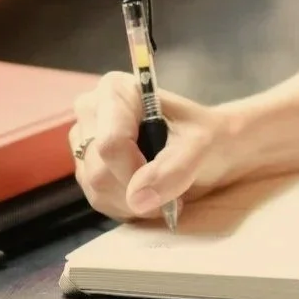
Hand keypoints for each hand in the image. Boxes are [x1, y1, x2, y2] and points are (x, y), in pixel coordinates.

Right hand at [70, 72, 237, 221]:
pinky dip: (128, 207)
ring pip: (97, 190)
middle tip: (172, 190)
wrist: (213, 150)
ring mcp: (84, 141)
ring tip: (164, 191)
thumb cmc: (208, 137)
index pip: (110, 143)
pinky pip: (98, 200)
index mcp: (115, 91)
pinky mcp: (86, 168)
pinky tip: (149, 194)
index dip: (136, 171)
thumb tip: (136, 197)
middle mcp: (92, 111)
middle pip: (100, 170)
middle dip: (138, 191)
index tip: (169, 179)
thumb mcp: (202, 146)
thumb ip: (173, 168)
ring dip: (135, 202)